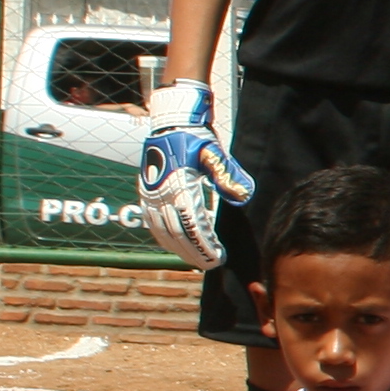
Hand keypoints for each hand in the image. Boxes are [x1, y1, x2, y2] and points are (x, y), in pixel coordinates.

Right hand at [138, 80, 249, 271]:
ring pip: (161, 231)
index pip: (191, 224)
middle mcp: (159, 194)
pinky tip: (177, 247)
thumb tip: (243, 196)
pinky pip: (152, 223)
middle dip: (193, 253)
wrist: (170, 124)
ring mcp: (149, 195)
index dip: (203, 245)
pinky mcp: (146, 195)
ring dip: (179, 249)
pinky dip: (164, 239)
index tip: (217, 258)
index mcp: (177, 186)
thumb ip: (228, 175)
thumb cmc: (196, 139)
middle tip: (211, 266)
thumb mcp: (215, 153)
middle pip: (175, 233)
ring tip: (197, 261)